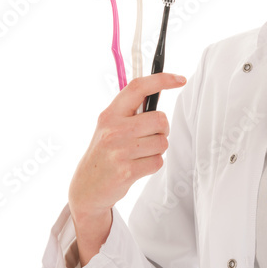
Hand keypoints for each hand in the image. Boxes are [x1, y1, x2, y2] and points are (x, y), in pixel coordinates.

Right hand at [67, 72, 186, 220]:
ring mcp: (119, 151)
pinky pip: (158, 161)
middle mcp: (113, 129)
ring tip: (139, 154)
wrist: (86, 188)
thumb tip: (159, 90)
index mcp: (110, 114)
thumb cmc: (104, 154)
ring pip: (162, 142)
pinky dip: (153, 165)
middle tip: (150, 137)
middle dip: (162, 130)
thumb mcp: (109, 126)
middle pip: (160, 119)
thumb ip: (130, 111)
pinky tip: (137, 167)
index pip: (138, 87)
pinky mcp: (126, 171)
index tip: (180, 79)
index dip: (161, 80)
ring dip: (157, 149)